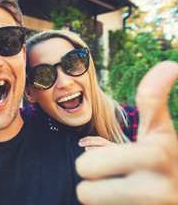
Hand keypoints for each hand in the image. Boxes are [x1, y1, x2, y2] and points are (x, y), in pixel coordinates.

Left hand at [75, 61, 177, 204]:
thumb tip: (170, 64)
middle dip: (96, 183)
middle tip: (117, 178)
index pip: (86, 165)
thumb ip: (154, 100)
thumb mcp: (161, 131)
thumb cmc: (166, 161)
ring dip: (103, 200)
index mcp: (155, 155)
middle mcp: (157, 190)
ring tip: (125, 192)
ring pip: (92, 204)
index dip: (90, 163)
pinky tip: (129, 203)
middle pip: (85, 192)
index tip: (109, 162)